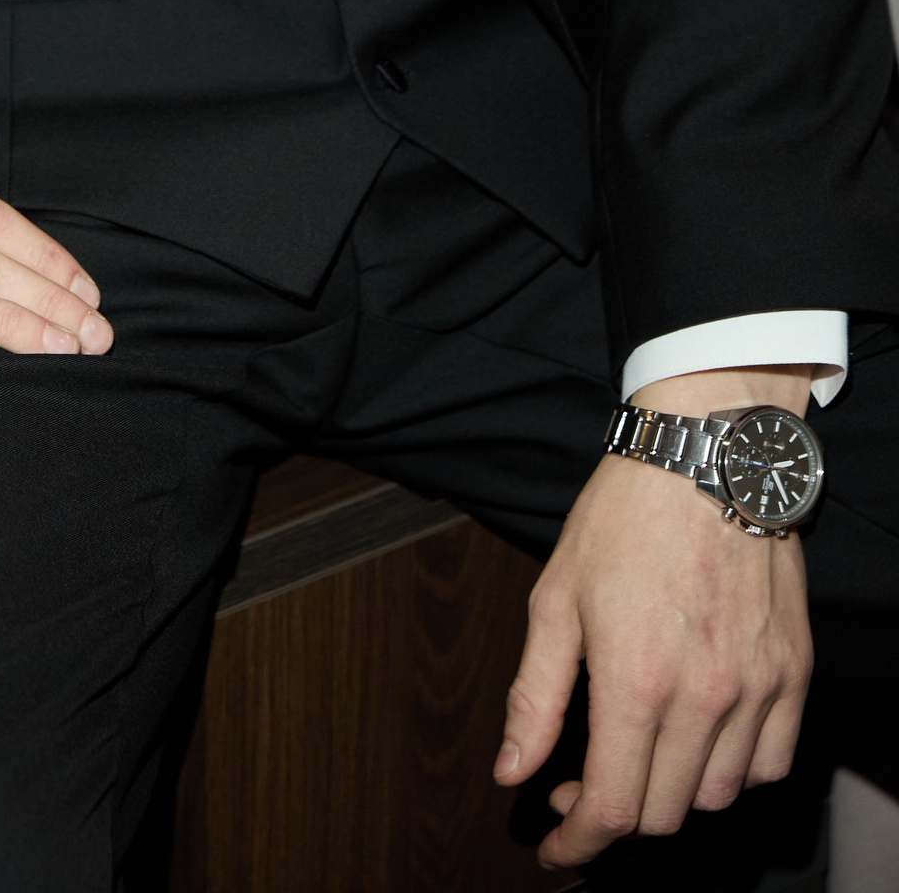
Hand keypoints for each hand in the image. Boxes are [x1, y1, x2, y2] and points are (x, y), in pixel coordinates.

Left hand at [495, 368, 814, 871]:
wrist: (705, 455)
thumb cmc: (624, 517)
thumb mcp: (555, 598)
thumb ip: (535, 697)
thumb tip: (512, 770)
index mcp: (635, 681)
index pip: (613, 809)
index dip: (579, 846)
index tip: (559, 850)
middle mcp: (704, 696)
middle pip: (663, 813)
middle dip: (616, 814)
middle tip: (584, 785)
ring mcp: (756, 688)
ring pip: (716, 796)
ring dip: (671, 792)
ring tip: (639, 753)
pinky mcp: (792, 673)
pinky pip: (769, 763)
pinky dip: (733, 770)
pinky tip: (699, 739)